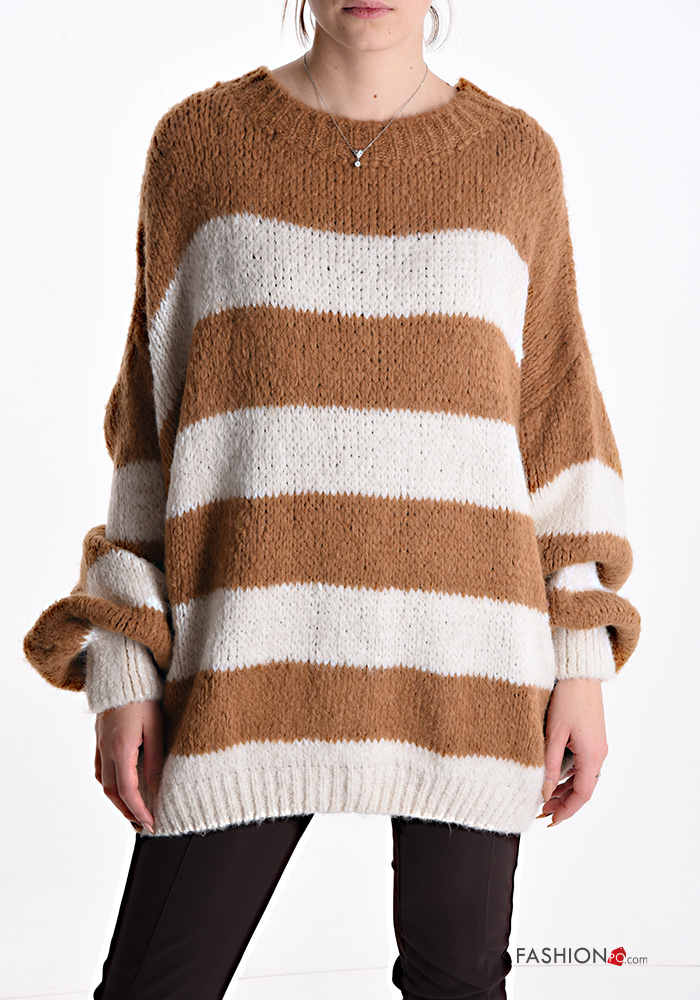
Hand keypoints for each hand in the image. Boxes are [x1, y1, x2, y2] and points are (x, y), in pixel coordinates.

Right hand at [94, 700, 163, 833]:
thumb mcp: (155, 726)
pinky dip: (111, 784)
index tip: (152, 824)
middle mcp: (106, 749)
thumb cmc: (144, 694)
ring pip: (104, 782)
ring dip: (118, 800)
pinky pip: (101, 769)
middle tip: (145, 823)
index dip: (140, 810)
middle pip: (112, 792)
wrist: (122, 671)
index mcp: (120, 748)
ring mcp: (100, 744)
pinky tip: (122, 786)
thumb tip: (157, 788)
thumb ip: (155, 759)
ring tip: (135, 811)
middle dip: (128, 811)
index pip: (127, 791)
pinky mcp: (100, 738)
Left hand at [539, 678, 607, 826]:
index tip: (550, 822)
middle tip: (541, 811)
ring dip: (564, 789)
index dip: (566, 812)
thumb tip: (544, 793)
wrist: (579, 672)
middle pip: (583, 788)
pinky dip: (568, 774)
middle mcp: (599, 753)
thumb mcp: (554, 734)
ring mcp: (597, 744)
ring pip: (582, 776)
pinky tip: (552, 775)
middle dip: (563, 802)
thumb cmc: (567, 698)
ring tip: (544, 796)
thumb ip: (549, 765)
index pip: (582, 795)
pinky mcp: (592, 736)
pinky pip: (582, 763)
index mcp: (592, 755)